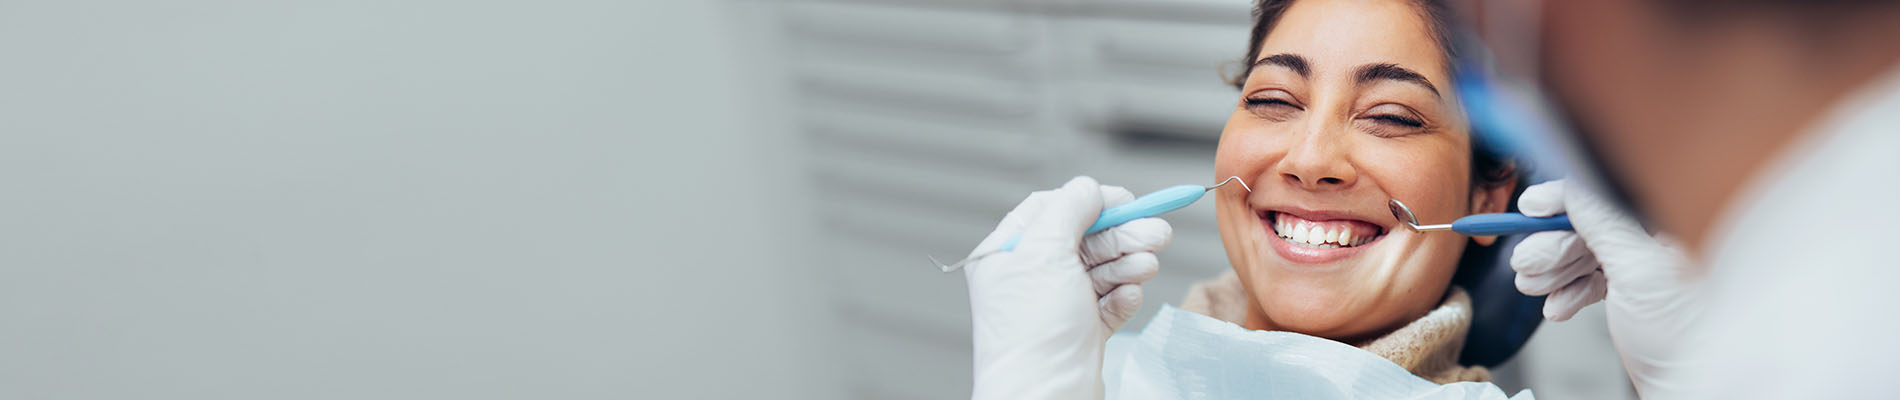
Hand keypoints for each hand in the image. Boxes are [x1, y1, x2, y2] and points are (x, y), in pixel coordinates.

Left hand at [964, 176, 1171, 399]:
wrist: (1045, 398)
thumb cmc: (1034, 332)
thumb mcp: (1045, 252)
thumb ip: (1069, 210)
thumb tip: (1088, 188)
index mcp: (1006, 254)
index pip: (1049, 209)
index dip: (1089, 201)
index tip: (1124, 200)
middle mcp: (1029, 278)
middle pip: (1083, 238)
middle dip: (1121, 233)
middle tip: (1157, 231)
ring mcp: (1056, 306)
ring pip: (1100, 270)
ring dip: (1127, 262)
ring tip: (1148, 263)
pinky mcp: (1080, 332)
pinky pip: (1108, 302)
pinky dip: (1123, 295)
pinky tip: (1130, 294)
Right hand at [1509, 179, 1702, 396]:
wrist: (1687, 386)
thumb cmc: (1684, 336)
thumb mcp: (1638, 269)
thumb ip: (1603, 223)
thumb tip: (1571, 188)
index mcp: (1667, 223)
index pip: (1605, 196)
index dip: (1562, 201)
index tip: (1529, 208)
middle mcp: (1654, 241)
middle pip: (1586, 228)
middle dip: (1551, 247)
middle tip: (1526, 263)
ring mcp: (1640, 269)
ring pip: (1582, 257)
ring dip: (1552, 273)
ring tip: (1535, 287)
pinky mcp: (1629, 296)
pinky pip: (1588, 282)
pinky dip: (1568, 294)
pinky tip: (1558, 307)